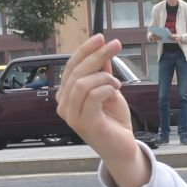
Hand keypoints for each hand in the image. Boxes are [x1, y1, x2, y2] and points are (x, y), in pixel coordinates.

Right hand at [57, 33, 135, 155]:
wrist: (122, 148)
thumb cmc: (114, 121)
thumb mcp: (109, 90)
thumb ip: (102, 73)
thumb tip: (102, 51)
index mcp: (66, 97)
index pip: (70, 67)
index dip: (85, 50)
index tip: (101, 38)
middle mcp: (64, 106)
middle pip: (75, 72)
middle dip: (96, 55)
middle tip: (115, 45)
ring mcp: (72, 117)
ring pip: (82, 83)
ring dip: (104, 77)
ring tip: (117, 83)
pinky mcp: (85, 124)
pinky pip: (93, 96)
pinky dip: (107, 88)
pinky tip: (116, 91)